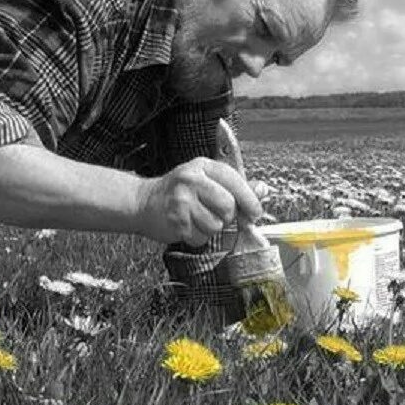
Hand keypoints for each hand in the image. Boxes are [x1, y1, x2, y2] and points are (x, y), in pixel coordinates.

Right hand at [135, 157, 264, 245]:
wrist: (143, 202)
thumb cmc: (178, 191)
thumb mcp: (206, 179)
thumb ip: (235, 185)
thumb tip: (262, 190)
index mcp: (203, 167)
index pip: (235, 181)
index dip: (249, 199)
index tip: (255, 212)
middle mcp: (192, 181)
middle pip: (228, 206)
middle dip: (227, 216)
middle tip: (215, 213)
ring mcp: (182, 201)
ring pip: (216, 225)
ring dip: (211, 228)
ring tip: (196, 218)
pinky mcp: (176, 222)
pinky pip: (201, 238)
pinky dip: (197, 237)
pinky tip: (187, 225)